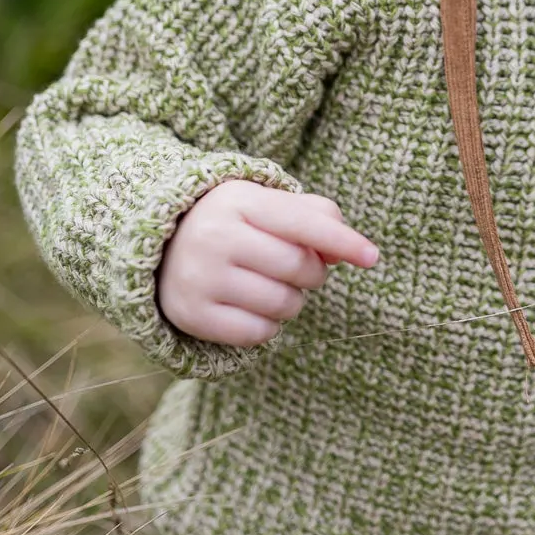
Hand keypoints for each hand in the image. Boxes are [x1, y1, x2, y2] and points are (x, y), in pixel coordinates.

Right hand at [157, 180, 378, 345]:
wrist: (162, 248)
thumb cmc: (235, 224)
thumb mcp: (267, 205)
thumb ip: (316, 217)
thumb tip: (352, 251)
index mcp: (238, 200)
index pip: (304, 223)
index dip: (343, 241)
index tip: (372, 257)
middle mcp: (215, 237)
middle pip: (300, 267)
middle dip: (314, 273)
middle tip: (300, 268)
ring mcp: (200, 278)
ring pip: (284, 304)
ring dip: (293, 300)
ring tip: (271, 285)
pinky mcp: (192, 315)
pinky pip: (260, 334)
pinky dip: (269, 326)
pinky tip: (252, 306)